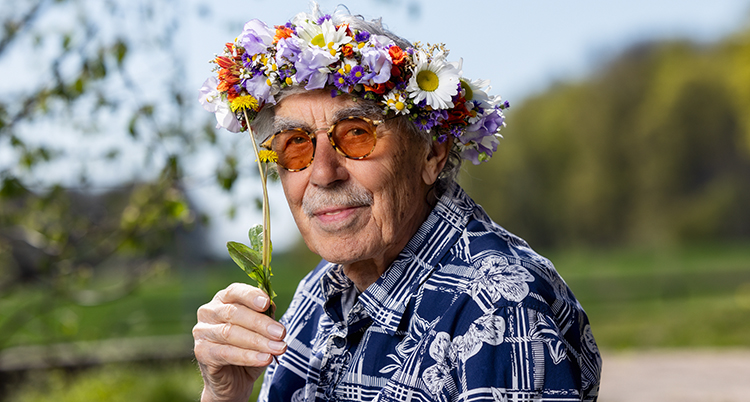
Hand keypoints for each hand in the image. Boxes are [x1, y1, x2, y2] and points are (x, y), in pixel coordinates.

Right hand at [193, 283, 286, 401]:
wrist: (234, 381)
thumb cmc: (249, 349)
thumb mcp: (261, 330)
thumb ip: (265, 315)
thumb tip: (271, 307)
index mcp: (223, 299)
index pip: (235, 291)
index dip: (251, 296)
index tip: (267, 303)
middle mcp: (208, 312)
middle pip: (234, 312)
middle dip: (261, 323)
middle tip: (281, 333)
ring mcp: (201, 331)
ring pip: (230, 333)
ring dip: (258, 341)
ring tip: (278, 348)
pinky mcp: (201, 352)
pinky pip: (226, 353)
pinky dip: (248, 356)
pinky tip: (265, 359)